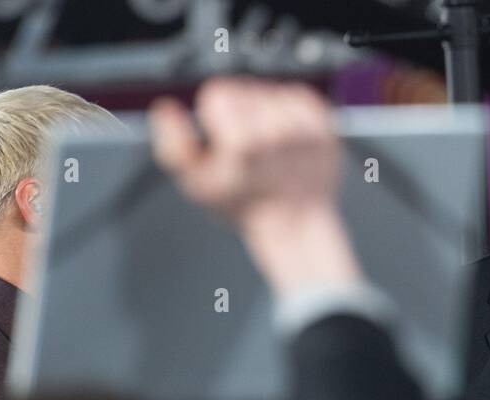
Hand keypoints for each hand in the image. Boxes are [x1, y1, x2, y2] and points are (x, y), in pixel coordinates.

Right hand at [148, 78, 361, 295]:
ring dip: (264, 113)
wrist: (295, 222)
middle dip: (240, 113)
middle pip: (243, 88)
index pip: (217, 93)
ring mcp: (305, 126)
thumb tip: (166, 109)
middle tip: (247, 148)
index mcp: (244, 141)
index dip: (215, 117)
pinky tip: (285, 142)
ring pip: (269, 92)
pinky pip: (295, 97)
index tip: (224, 140)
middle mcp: (277, 130)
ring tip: (268, 147)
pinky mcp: (323, 123)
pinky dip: (288, 114)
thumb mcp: (197, 184)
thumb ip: (173, 145)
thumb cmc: (246, 205)